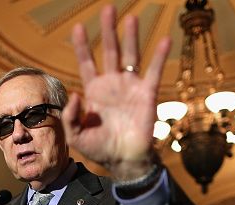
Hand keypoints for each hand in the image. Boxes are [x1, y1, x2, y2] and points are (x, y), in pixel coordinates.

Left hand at [61, 5, 170, 180]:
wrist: (122, 160)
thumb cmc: (98, 148)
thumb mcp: (75, 135)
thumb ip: (70, 116)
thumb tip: (76, 93)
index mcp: (93, 91)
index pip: (86, 63)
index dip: (82, 46)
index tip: (77, 27)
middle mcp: (112, 84)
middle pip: (109, 52)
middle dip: (108, 31)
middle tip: (108, 9)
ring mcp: (130, 87)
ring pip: (131, 56)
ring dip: (131, 37)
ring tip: (131, 17)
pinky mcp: (146, 94)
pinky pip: (153, 72)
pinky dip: (159, 56)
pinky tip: (164, 40)